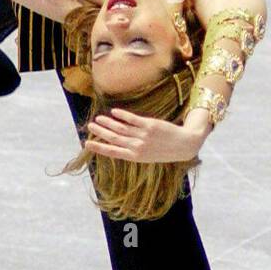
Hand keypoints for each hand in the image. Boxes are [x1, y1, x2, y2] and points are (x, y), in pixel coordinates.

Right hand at [85, 109, 206, 163]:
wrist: (183, 145)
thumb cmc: (163, 151)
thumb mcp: (146, 155)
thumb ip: (131, 150)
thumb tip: (116, 142)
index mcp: (135, 157)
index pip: (113, 152)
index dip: (99, 148)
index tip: (87, 144)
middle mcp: (137, 147)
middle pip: (114, 138)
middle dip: (100, 132)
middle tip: (90, 126)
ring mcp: (143, 136)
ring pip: (121, 129)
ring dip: (108, 123)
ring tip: (98, 118)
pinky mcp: (150, 125)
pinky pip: (132, 119)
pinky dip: (121, 115)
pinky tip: (114, 112)